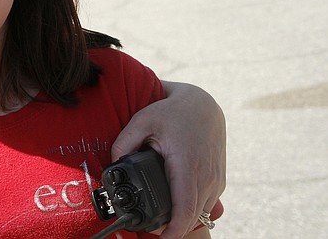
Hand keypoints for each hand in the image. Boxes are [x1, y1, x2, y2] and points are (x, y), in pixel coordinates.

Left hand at [112, 81, 224, 237]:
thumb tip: (113, 163)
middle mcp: (206, 176)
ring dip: (182, 220)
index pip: (184, 209)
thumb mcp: (143, 120)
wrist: (203, 105)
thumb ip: (124, 142)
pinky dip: (191, 210)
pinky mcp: (219, 180)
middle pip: (191, 217)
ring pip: (200, 213)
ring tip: (159, 220)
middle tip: (148, 228)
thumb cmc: (172, 112)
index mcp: (187, 165)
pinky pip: (206, 204)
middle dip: (171, 228)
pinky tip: (174, 207)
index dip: (173, 231)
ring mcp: (215, 180)